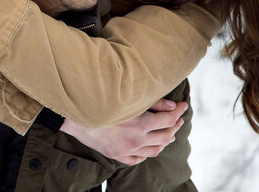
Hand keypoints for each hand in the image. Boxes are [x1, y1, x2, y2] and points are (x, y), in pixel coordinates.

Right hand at [59, 98, 187, 165]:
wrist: (75, 117)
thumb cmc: (100, 103)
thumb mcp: (127, 100)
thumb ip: (152, 103)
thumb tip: (173, 106)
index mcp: (140, 125)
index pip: (168, 120)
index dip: (178, 112)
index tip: (183, 105)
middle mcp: (136, 140)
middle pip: (165, 136)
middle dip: (175, 125)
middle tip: (178, 117)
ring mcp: (127, 150)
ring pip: (155, 150)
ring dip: (165, 141)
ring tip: (169, 133)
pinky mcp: (117, 155)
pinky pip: (138, 159)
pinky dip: (147, 153)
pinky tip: (148, 147)